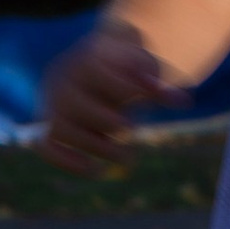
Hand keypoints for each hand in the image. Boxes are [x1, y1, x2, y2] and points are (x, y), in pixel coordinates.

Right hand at [41, 16, 167, 173]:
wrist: (102, 68)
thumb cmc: (129, 69)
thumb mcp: (146, 70)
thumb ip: (157, 84)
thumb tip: (182, 101)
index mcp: (84, 58)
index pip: (96, 72)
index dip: (122, 89)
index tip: (147, 98)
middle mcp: (62, 80)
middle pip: (74, 104)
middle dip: (106, 121)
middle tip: (133, 130)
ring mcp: (51, 104)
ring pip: (60, 129)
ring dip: (94, 146)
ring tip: (125, 156)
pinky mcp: (48, 126)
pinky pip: (47, 147)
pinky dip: (67, 161)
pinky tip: (95, 170)